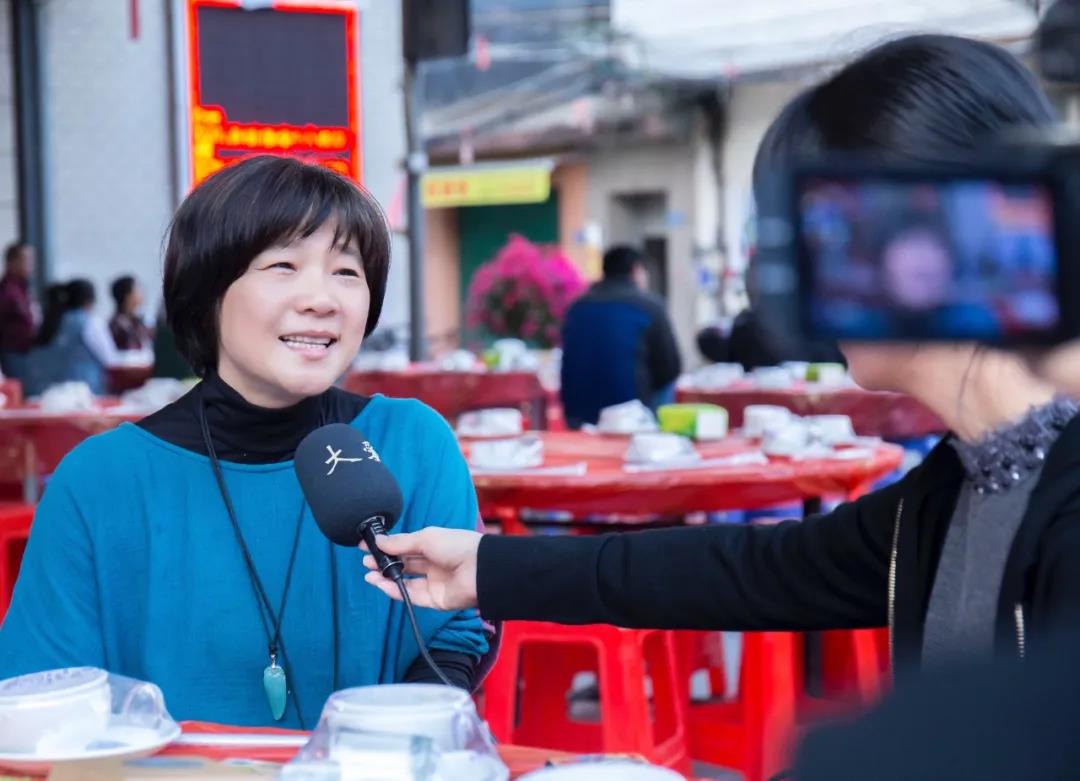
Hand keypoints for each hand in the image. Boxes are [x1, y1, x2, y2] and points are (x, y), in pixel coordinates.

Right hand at [361, 528, 481, 610]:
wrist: (479, 570)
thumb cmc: (458, 547)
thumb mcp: (425, 538)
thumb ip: (400, 542)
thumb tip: (378, 541)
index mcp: (435, 545)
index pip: (407, 546)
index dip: (388, 546)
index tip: (368, 546)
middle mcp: (434, 563)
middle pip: (404, 564)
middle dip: (385, 562)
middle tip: (366, 560)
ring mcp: (434, 582)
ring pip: (404, 581)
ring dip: (386, 578)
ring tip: (369, 573)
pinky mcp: (434, 600)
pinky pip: (410, 596)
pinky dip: (394, 590)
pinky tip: (380, 583)